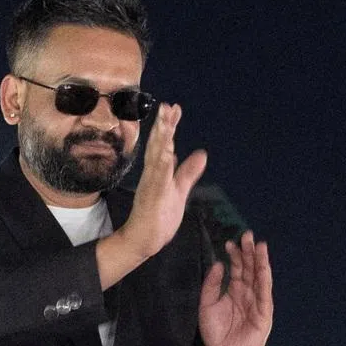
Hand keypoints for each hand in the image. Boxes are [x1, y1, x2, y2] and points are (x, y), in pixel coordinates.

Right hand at [120, 103, 206, 260]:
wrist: (144, 239)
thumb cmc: (160, 215)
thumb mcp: (180, 190)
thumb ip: (188, 171)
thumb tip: (201, 153)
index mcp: (159, 172)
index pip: (165, 144)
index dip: (169, 126)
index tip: (174, 108)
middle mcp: (152, 175)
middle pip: (158, 146)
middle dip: (163, 126)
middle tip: (168, 106)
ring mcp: (151, 185)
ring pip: (156, 159)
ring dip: (161, 141)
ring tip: (166, 124)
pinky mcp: (152, 199)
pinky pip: (157, 181)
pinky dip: (161, 167)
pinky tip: (166, 154)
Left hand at [200, 229, 273, 345]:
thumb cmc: (215, 333)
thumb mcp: (207, 305)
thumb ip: (212, 285)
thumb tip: (219, 264)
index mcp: (235, 291)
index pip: (238, 269)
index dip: (235, 255)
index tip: (230, 241)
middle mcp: (248, 294)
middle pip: (250, 269)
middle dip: (249, 252)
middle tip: (247, 235)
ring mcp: (257, 303)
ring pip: (259, 278)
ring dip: (260, 261)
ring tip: (258, 245)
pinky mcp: (264, 314)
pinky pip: (265, 294)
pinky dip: (265, 279)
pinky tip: (263, 267)